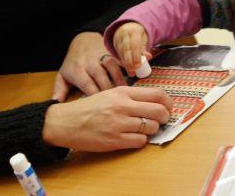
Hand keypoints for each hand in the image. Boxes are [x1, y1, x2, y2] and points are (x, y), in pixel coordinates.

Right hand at [43, 86, 171, 151]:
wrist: (66, 122)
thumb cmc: (88, 108)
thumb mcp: (108, 94)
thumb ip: (129, 96)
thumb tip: (153, 102)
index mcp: (122, 92)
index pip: (156, 94)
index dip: (168, 102)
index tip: (168, 107)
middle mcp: (122, 106)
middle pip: (159, 111)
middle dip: (165, 117)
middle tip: (162, 120)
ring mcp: (119, 124)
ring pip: (151, 127)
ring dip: (151, 130)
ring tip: (143, 129)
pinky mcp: (115, 140)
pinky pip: (140, 142)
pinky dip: (141, 141)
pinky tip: (133, 137)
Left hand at [52, 32, 126, 101]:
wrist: (83, 41)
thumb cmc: (73, 64)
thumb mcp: (63, 76)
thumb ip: (59, 90)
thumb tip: (54, 105)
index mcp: (77, 70)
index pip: (87, 85)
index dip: (94, 97)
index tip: (99, 111)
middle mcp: (90, 63)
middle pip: (101, 78)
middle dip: (109, 93)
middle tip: (115, 108)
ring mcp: (102, 57)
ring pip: (113, 68)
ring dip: (120, 82)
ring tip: (126, 97)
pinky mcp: (113, 54)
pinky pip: (121, 62)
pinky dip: (127, 71)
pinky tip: (131, 83)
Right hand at [112, 22, 151, 76]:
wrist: (127, 26)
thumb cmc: (138, 34)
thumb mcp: (143, 38)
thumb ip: (145, 48)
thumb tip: (148, 57)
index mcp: (133, 31)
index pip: (134, 45)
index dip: (136, 56)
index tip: (138, 66)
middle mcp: (124, 34)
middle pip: (126, 49)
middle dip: (129, 62)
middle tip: (134, 72)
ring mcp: (118, 39)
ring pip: (121, 53)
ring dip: (126, 64)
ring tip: (131, 73)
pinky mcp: (115, 44)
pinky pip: (119, 54)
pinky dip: (123, 61)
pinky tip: (127, 68)